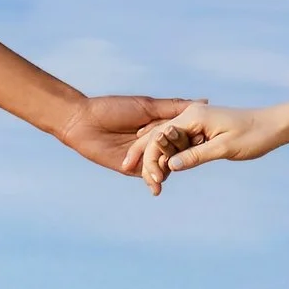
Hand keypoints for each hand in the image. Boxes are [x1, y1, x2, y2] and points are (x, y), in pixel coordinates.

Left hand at [54, 92, 198, 173]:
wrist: (84, 122)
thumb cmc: (113, 108)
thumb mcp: (147, 106)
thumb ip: (174, 108)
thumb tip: (204, 102)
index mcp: (162, 125)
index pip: (184, 134)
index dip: (192, 137)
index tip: (201, 138)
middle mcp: (157, 142)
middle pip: (178, 152)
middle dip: (180, 155)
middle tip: (180, 155)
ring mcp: (148, 157)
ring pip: (166, 166)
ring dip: (167, 169)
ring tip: (164, 169)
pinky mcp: (135, 169)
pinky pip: (150, 177)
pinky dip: (154, 182)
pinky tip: (156, 186)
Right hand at [131, 100, 288, 193]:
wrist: (274, 125)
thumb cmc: (253, 135)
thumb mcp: (224, 148)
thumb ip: (196, 156)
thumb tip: (171, 167)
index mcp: (193, 116)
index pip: (160, 136)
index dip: (149, 157)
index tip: (145, 177)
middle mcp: (190, 116)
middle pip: (158, 136)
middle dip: (144, 156)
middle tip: (133, 176)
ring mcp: (195, 122)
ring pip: (166, 140)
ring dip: (155, 157)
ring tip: (144, 177)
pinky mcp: (202, 129)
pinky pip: (179, 142)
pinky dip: (169, 155)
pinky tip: (162, 168)